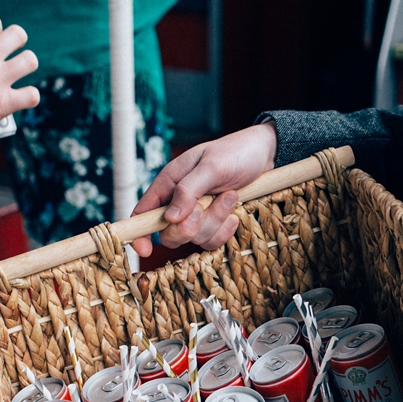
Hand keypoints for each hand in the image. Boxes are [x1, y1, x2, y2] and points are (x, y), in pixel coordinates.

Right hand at [131, 122, 277, 256]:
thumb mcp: (211, 166)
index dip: (139, 233)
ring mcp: (197, 215)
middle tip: (206, 204)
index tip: (144, 249)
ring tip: (230, 196)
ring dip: (215, 220)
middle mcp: (179, 201)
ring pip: (195, 238)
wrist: (263, 154)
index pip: (143, 213)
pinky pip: (212, 241)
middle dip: (190, 226)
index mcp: (169, 183)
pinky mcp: (214, 223)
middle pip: (169, 234)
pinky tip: (234, 213)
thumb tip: (170, 218)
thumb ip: (188, 190)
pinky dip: (225, 231)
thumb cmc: (235, 152)